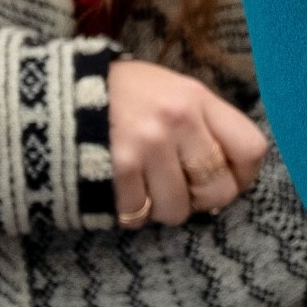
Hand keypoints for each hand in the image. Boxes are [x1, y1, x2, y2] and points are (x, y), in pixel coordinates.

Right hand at [107, 59, 267, 229]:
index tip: (230, 179)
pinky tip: (125, 192)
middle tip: (186, 192)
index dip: (245, 175)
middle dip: (204, 201)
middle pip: (219, 190)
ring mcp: (146, 146)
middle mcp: (178, 120)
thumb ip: (204, 125)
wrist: (56, 91)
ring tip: (151, 190)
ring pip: (178, 210)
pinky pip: (138, 215)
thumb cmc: (124, 95)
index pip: (251, 149)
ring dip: (165, 209)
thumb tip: (233, 173)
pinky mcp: (114, 169)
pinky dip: (132, 213)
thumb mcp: (172, 91)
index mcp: (197, 99)